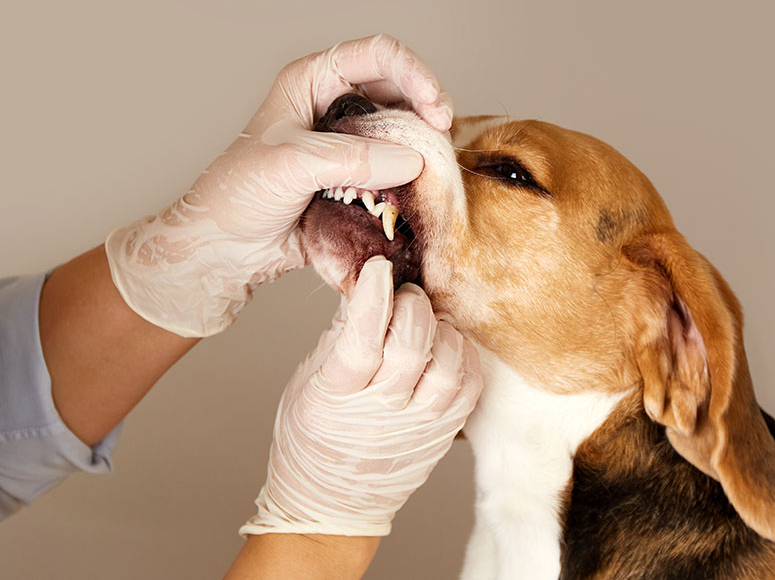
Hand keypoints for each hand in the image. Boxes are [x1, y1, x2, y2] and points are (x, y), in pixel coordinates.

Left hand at [106, 34, 452, 336]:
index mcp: (313, 82)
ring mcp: (350, 145)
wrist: (225, 249)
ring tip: (433, 176)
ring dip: (423, 153)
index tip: (437, 111)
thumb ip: (350, 158)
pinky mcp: (359, 181)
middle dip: (427, 116)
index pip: (379, 56)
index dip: (416, 75)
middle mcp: (337, 106)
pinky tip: (421, 197)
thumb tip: (411, 159)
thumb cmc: (239, 194)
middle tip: (441, 147)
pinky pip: (399, 174)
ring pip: (405, 136)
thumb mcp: (291, 165)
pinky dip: (414, 183)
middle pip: (401, 93)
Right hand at [240, 257, 482, 536]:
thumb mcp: (307, 382)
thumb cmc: (311, 440)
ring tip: (427, 320)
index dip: (373, 297)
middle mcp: (380, 412)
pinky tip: (448, 345)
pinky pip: (467, 389)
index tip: (377, 268)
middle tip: (405, 294)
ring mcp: (418, 426)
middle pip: (409, 347)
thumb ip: (338, 335)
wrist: (330, 507)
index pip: (360, 338)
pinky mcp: (443, 434)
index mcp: (334, 395)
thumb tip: (364, 287)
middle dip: (411, 306)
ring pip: (445, 366)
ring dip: (441, 330)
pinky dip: (464, 358)